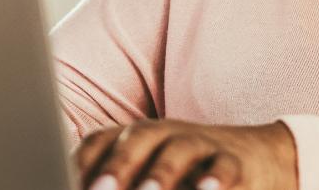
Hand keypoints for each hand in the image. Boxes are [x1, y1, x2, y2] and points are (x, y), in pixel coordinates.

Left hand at [73, 119, 297, 189]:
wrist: (254, 157)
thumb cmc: (184, 172)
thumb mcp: (145, 174)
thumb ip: (115, 182)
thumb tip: (73, 187)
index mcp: (133, 137)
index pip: (99, 142)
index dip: (81, 163)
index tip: (64, 181)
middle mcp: (163, 134)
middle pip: (136, 140)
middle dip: (117, 166)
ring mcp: (199, 144)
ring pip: (179, 151)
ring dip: (161, 173)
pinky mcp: (234, 160)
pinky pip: (224, 166)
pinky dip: (216, 178)